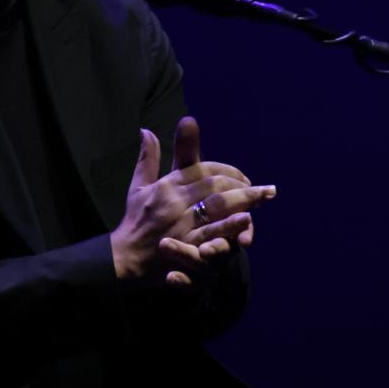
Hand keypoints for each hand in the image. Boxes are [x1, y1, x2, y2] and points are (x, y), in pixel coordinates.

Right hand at [110, 116, 275, 286]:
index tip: (244, 177)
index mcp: (166, 185)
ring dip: (244, 200)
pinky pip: (211, 233)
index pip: (203, 169)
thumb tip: (147, 130)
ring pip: (216, 206)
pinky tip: (247, 220)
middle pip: (214, 185)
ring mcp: (180, 224)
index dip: (227, 171)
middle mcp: (174, 201)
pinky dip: (229, 226)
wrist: (123, 257)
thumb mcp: (137, 186)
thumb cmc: (134, 221)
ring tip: (265, 196)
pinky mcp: (185, 246)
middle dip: (242, 184)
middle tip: (265, 189)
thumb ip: (148, 159)